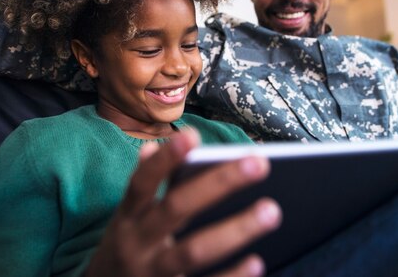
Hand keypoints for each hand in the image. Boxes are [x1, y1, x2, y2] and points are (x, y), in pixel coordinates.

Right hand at [86, 128, 280, 276]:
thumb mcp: (127, 218)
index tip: (193, 135)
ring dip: (235, 230)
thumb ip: (146, 186)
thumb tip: (152, 147)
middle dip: (218, 184)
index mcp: (128, 216)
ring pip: (194, 251)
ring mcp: (154, 273)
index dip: (165, 160)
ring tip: (271, 210)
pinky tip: (258, 263)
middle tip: (260, 164)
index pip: (142, 182)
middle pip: (177, 209)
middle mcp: (138, 243)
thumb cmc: (126, 247)